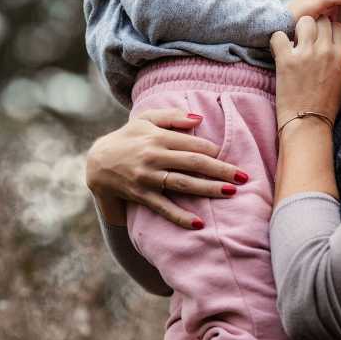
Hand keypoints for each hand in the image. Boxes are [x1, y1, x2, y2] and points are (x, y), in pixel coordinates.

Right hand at [85, 109, 247, 229]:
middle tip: (244, 175)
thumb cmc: (126, 138)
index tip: (230, 156)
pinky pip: (163, 207)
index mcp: (157, 137)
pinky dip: (180, 216)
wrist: (96, 162)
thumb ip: (172, 116)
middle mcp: (154, 156)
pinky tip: (198, 223)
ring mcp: (147, 177)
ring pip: (183, 183)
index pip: (192, 143)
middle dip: (221, 169)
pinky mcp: (141, 195)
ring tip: (231, 192)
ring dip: (209, 189)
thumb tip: (199, 119)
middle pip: (194, 163)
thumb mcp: (145, 119)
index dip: (213, 151)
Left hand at [270, 15, 340, 130]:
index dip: (326, 30)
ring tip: (293, 44)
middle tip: (304, 40)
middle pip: (321, 20)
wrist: (308, 124)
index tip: (319, 38)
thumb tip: (327, 43)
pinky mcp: (287, 60)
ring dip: (296, 30)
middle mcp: (326, 50)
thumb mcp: (340, 78)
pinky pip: (279, 35)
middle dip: (312, 27)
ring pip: (304, 21)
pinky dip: (277, 41)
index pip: (336, 26)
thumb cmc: (324, 105)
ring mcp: (307, 53)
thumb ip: (336, 57)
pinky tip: (279, 52)